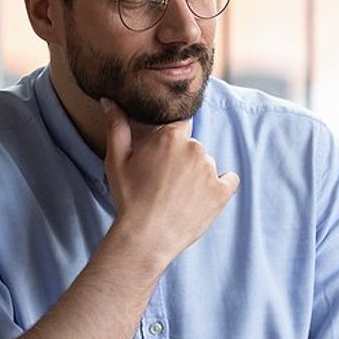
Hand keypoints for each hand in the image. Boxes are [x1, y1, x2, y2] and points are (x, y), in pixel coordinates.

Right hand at [101, 98, 239, 261]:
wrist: (146, 237)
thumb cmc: (129, 198)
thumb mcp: (116, 160)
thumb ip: (116, 126)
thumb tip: (109, 100)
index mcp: (171, 136)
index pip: (179, 126)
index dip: (170, 142)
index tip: (162, 158)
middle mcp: (195, 148)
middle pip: (192, 146)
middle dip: (181, 160)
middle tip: (164, 182)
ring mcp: (210, 170)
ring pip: (207, 165)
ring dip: (197, 175)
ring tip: (178, 196)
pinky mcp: (222, 191)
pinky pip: (229, 181)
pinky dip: (219, 187)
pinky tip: (202, 199)